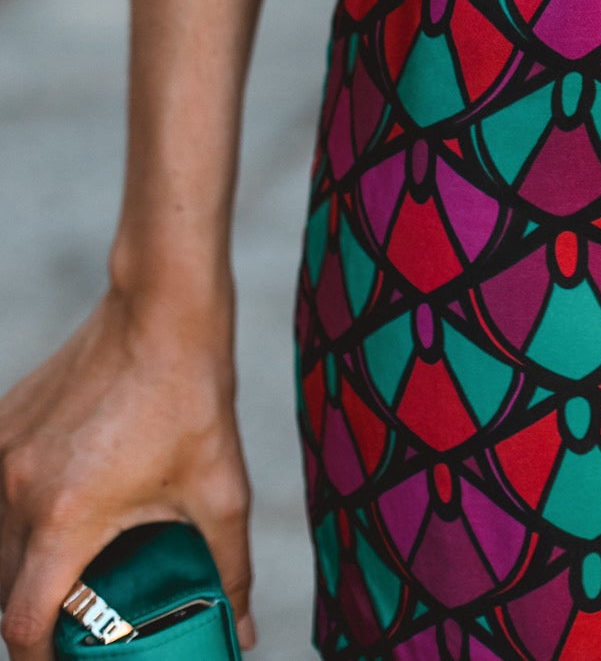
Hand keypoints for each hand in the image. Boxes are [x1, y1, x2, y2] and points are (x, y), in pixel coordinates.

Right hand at [0, 288, 253, 658]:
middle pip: (2, 589)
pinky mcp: (1, 425)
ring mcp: (2, 455)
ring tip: (68, 572)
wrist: (162, 310)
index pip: (23, 622)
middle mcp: (19, 490)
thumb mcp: (220, 491)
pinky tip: (57, 512)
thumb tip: (241, 628)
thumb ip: (228, 568)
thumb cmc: (192, 397)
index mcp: (66, 517)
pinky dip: (13, 518)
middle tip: (78, 621)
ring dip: (19, 568)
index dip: (41, 659)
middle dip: (34, 616)